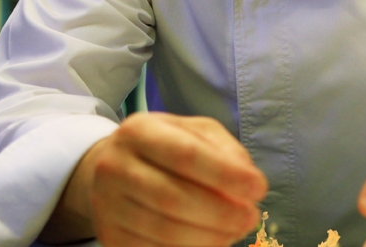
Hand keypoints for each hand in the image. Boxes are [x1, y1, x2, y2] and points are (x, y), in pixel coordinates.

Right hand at [41, 112, 268, 245]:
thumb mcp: (195, 134)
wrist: (110, 169)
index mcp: (139, 131)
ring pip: (163, 231)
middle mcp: (115, 166)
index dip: (226, 175)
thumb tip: (248, 184)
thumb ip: (225, 151)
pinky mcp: (109, 236)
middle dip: (220, 213)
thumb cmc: (165, 149)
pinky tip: (208, 242)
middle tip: (250, 218)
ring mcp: (107, 204)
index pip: (185, 155)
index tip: (259, 189)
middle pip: (173, 198)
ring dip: (208, 238)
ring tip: (233, 233)